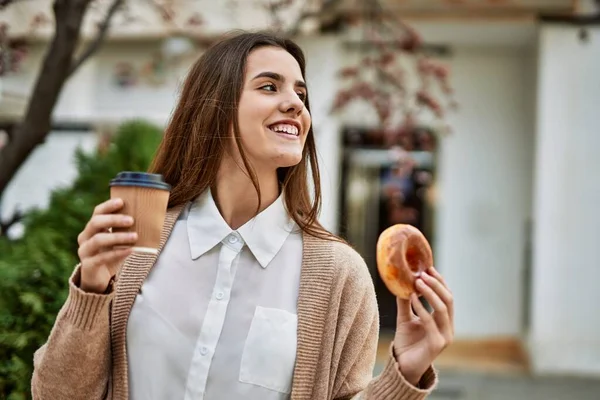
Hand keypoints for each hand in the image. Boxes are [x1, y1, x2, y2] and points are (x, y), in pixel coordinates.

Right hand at [77, 198, 137, 293]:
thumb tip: (149, 217)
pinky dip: (117, 253)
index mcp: (92, 228)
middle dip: (114, 220)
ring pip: (98, 240)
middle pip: (96, 223)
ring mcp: (84, 251)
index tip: (122, 201)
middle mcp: (85, 237)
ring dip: (118, 236)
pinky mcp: (88, 266)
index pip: (97, 212)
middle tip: (131, 220)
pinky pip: (102, 257)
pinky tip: (130, 250)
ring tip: (135, 236)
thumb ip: (126, 230)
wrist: (99, 280)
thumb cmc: (111, 255)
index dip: (108, 206)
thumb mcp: (118, 241)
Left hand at [393, 267, 453, 385]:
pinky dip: (421, 307)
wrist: (402, 365)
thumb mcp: (405, 317)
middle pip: (448, 300)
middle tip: (423, 273)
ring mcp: (445, 336)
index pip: (447, 297)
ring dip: (430, 292)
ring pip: (442, 308)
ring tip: (417, 281)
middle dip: (437, 284)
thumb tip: (402, 282)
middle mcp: (448, 327)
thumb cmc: (406, 342)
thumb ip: (406, 302)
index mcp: (444, 320)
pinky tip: (411, 297)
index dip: (440, 281)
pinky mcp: (437, 344)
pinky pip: (430, 321)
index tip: (428, 268)